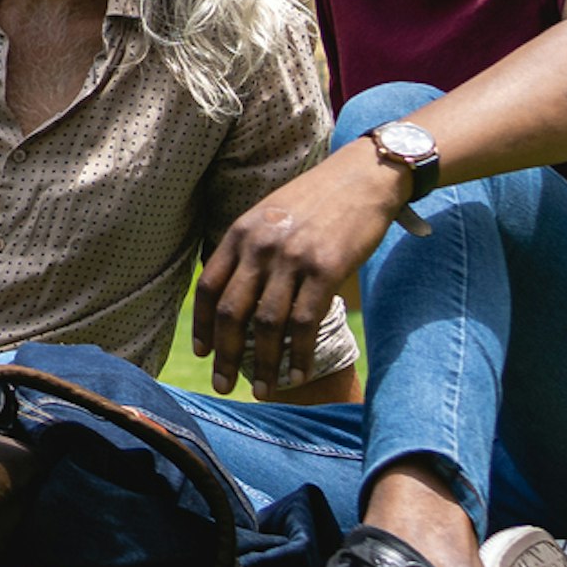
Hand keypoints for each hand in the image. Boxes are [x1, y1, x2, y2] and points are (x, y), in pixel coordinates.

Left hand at [196, 142, 400, 394]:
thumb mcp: (270, 215)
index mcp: (240, 233)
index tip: (201, 353)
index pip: (208, 287)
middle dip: (224, 355)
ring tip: (265, 390)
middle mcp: (260, 246)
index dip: (202, 325)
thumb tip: (236, 292)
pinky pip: (304, 323)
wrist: (364, 176)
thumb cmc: (317, 199)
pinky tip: (298, 374)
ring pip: (268, 324)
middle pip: (232, 312)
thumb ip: (250, 249)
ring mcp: (292, 258)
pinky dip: (298, 354)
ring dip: (264, 364)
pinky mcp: (326, 268)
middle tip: (223, 385)